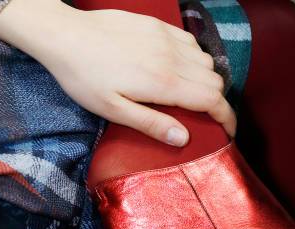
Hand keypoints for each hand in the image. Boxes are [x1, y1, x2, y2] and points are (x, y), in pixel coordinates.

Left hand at [0, 0, 235, 145]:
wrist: (65, 35)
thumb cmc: (84, 77)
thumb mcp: (113, 110)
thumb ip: (151, 124)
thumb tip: (184, 138)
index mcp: (164, 83)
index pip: (212, 100)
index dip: (227, 117)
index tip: (229, 130)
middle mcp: (172, 58)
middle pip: (215, 81)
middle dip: (217, 102)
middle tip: (205, 117)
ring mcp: (167, 38)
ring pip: (207, 61)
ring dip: (206, 80)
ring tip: (191, 94)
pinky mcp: (158, 25)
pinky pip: (192, 42)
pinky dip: (195, 58)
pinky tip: (178, 67)